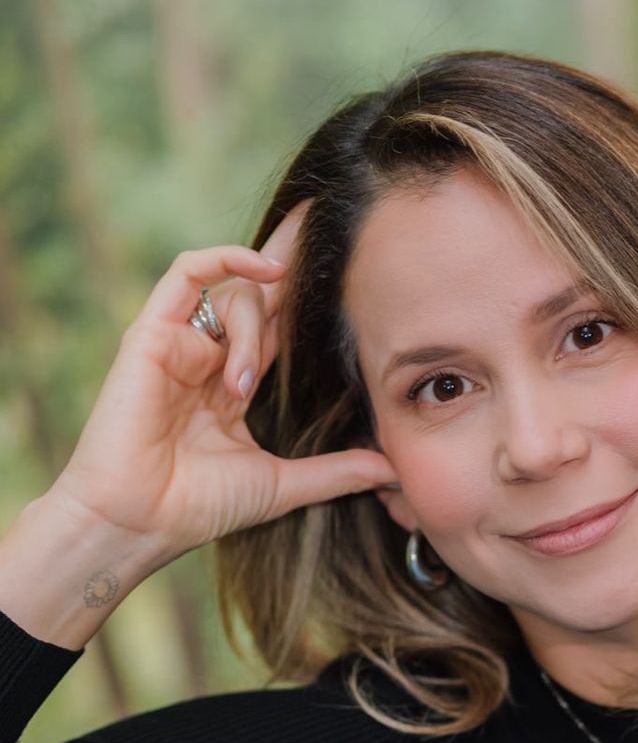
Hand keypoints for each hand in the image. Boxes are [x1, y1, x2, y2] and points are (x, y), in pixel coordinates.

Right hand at [48, 203, 394, 567]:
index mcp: (236, 385)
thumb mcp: (283, 485)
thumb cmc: (198, 507)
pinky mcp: (152, 334)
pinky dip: (226, 260)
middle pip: (261, 292)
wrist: (138, 522)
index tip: (352, 269)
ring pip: (236, 295)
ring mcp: (181, 343)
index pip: (280, 327)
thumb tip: (393, 472)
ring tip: (243, 383)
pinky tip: (267, 269)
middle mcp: (210, 358)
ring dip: (253, 330)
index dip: (311, 298)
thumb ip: (338, 473)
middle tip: (334, 219)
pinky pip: (188, 273)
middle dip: (297, 258)